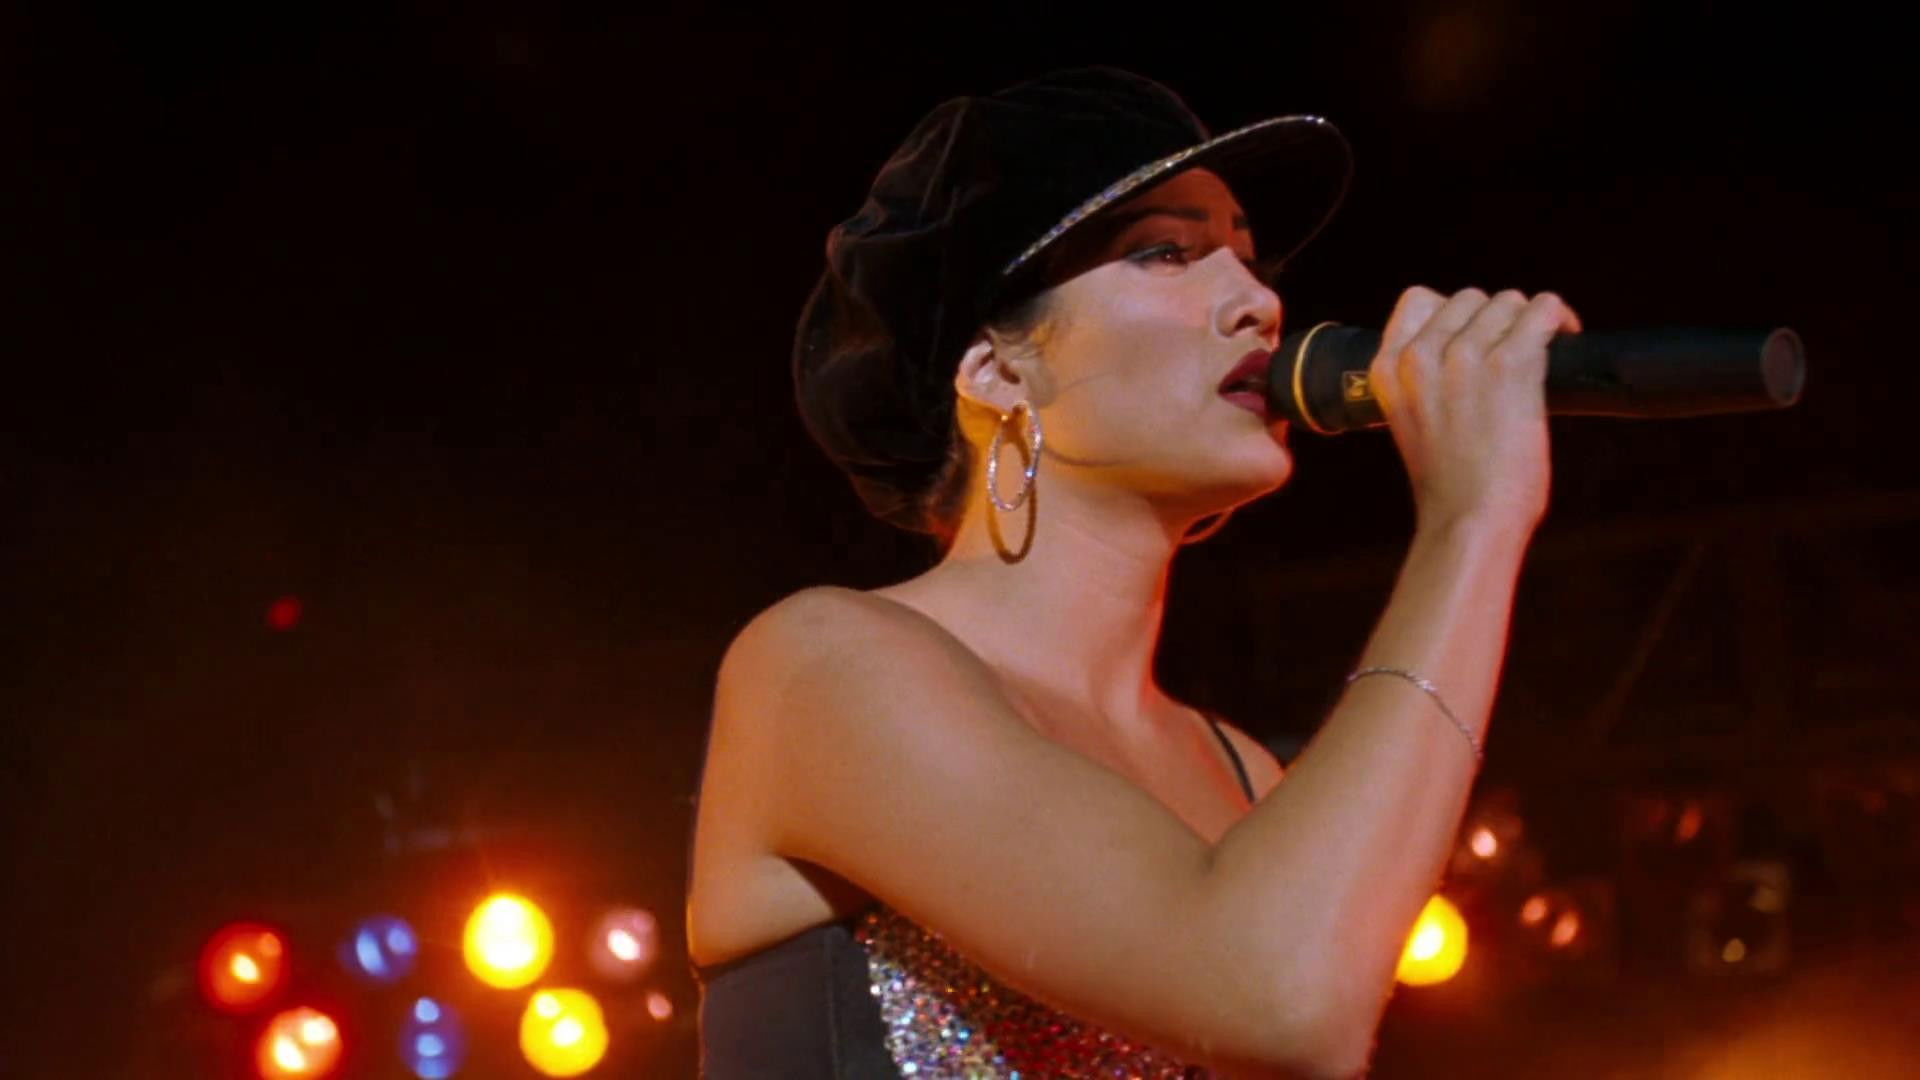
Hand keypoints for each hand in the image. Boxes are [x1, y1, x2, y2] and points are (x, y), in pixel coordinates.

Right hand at [1369, 286, 1581, 533]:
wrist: (1467, 522)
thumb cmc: (1450, 487)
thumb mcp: (1415, 423)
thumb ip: (1427, 382)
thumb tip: (1469, 347)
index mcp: (1388, 370)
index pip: (1419, 301)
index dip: (1456, 311)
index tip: (1480, 332)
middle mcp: (1420, 356)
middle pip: (1469, 298)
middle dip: (1498, 318)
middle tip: (1520, 346)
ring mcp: (1463, 357)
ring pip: (1509, 302)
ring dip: (1530, 321)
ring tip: (1545, 346)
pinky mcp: (1508, 365)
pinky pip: (1542, 311)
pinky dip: (1559, 319)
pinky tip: (1568, 336)